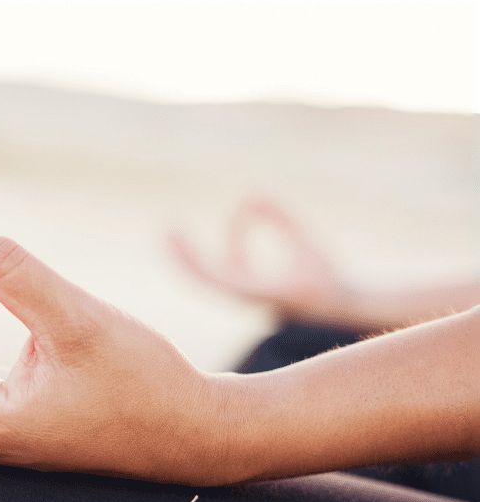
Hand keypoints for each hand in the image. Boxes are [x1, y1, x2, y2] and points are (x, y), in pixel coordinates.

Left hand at [169, 196, 355, 326]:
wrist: (335, 308)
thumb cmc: (324, 278)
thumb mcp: (307, 244)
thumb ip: (280, 219)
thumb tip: (251, 194)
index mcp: (260, 292)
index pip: (216, 277)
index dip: (192, 256)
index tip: (177, 231)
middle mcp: (245, 298)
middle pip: (203, 280)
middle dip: (182, 256)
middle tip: (167, 229)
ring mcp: (242, 297)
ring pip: (206, 278)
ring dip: (190, 255)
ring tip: (174, 229)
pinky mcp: (244, 292)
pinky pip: (221, 271)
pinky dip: (218, 250)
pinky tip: (232, 223)